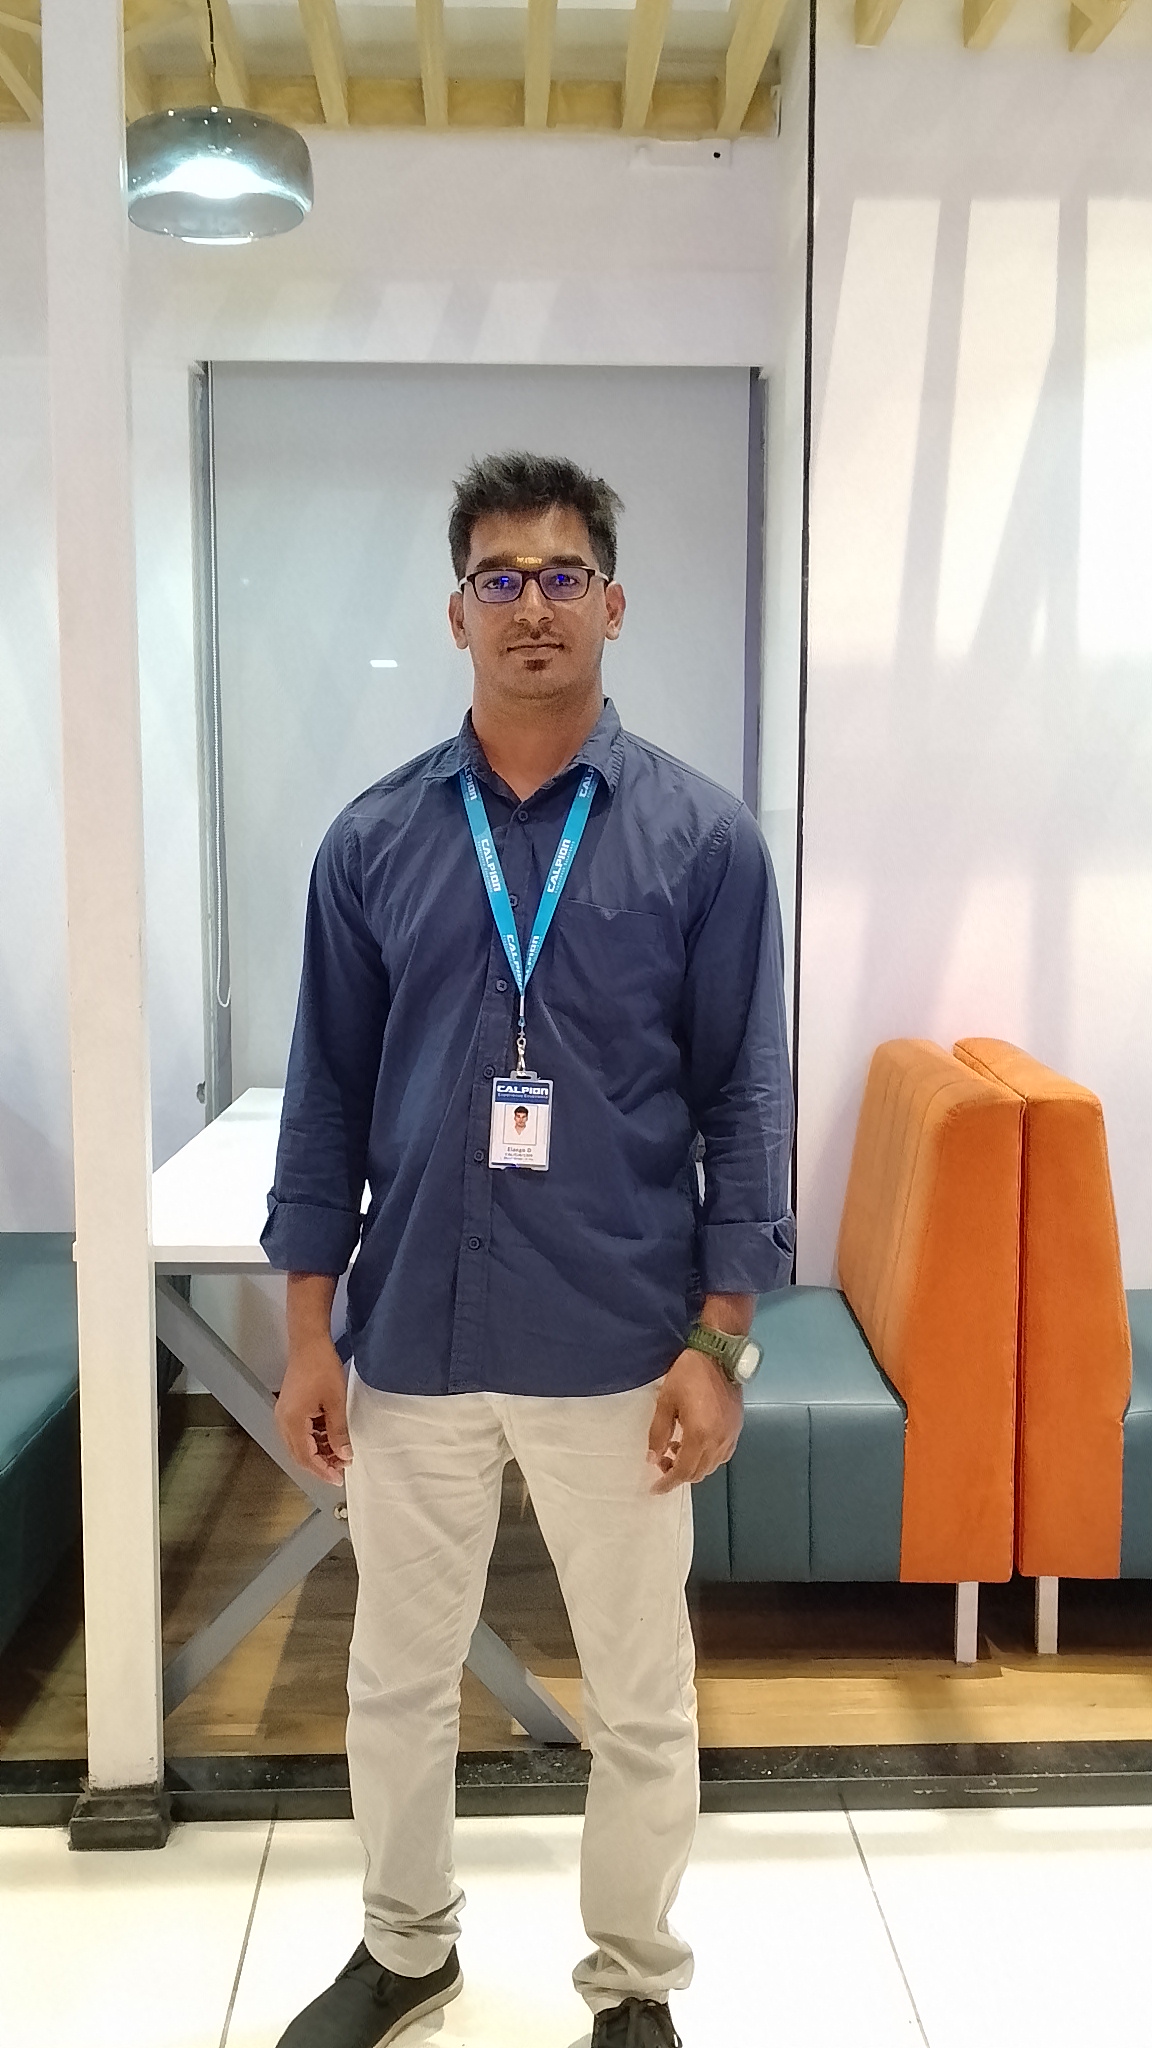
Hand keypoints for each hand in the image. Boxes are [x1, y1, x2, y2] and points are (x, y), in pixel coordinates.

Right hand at [275, 1334, 352, 1486]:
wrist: (309, 1343)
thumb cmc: (320, 1366)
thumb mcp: (335, 1402)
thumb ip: (338, 1432)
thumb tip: (344, 1455)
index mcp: (292, 1422)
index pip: (306, 1457)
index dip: (323, 1470)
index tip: (338, 1478)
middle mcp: (283, 1422)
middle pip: (300, 1454)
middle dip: (320, 1464)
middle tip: (340, 1469)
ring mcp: (284, 1415)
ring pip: (300, 1444)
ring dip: (318, 1452)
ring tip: (339, 1453)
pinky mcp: (289, 1408)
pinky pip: (299, 1432)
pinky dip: (314, 1439)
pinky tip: (330, 1438)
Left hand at [647, 1347, 743, 1493]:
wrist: (719, 1355)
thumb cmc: (689, 1375)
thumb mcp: (665, 1402)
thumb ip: (658, 1434)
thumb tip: (653, 1458)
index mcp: (700, 1436)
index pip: (683, 1471)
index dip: (667, 1482)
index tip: (655, 1489)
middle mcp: (719, 1442)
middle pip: (698, 1473)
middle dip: (679, 1474)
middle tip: (662, 1461)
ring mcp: (731, 1436)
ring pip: (712, 1466)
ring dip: (693, 1465)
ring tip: (676, 1449)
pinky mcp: (737, 1428)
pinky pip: (722, 1454)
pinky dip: (707, 1457)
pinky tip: (696, 1442)